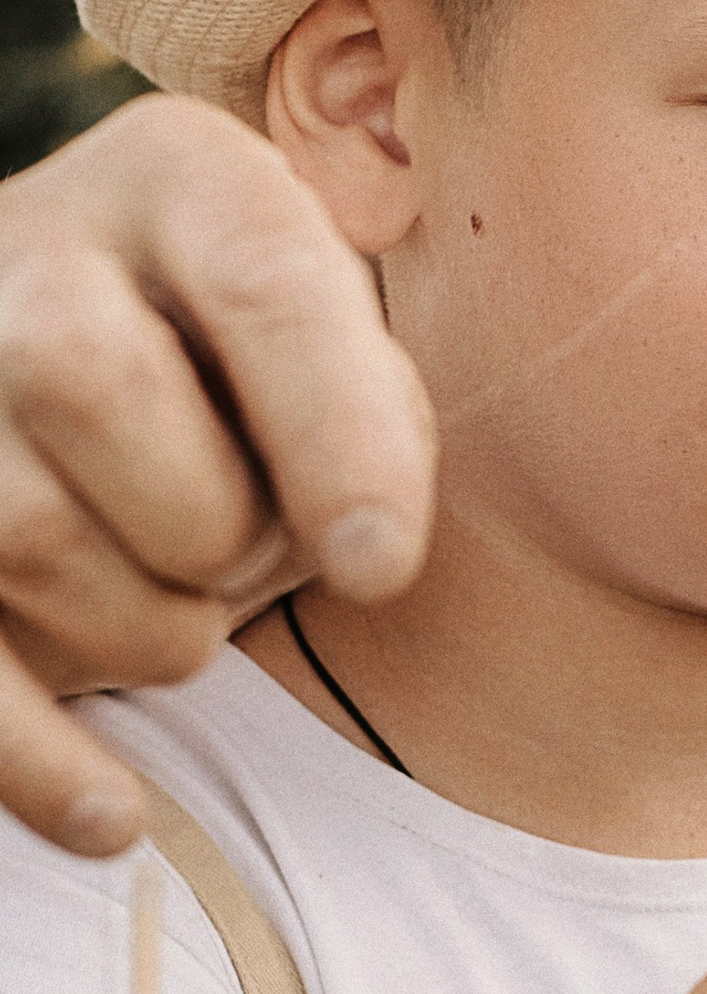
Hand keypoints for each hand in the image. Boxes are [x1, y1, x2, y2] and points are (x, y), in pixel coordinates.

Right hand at [0, 94, 435, 851]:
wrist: (96, 377)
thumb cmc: (266, 390)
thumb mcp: (343, 354)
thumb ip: (373, 411)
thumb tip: (365, 544)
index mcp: (185, 177)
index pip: (263, 280)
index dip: (333, 434)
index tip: (384, 570)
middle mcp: (27, 246)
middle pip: (97, 390)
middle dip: (210, 524)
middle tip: (247, 552)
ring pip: (21, 531)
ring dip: (145, 626)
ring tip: (182, 603)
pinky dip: (36, 758)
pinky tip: (115, 817)